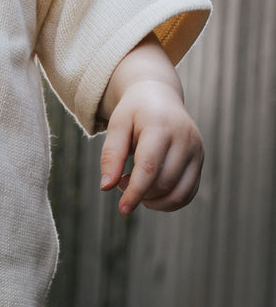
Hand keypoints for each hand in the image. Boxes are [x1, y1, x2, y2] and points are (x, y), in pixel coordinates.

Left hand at [100, 79, 203, 215]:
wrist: (160, 97)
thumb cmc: (134, 113)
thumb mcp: (117, 126)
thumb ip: (111, 155)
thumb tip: (106, 187)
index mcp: (162, 126)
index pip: (150, 168)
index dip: (135, 192)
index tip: (122, 210)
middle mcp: (185, 138)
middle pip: (163, 184)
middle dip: (140, 192)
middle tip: (123, 179)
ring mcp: (196, 151)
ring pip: (177, 194)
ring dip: (153, 201)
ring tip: (138, 185)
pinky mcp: (200, 161)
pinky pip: (186, 195)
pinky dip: (167, 203)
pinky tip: (151, 192)